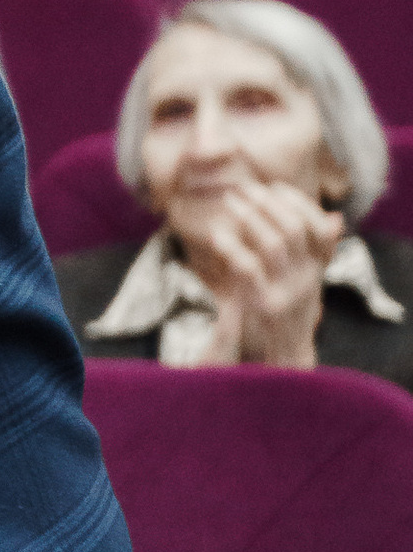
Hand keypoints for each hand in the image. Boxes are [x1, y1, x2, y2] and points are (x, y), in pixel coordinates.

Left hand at [184, 172, 340, 367]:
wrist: (279, 363)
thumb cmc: (284, 316)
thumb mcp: (302, 283)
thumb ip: (313, 252)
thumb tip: (334, 218)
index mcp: (317, 270)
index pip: (319, 226)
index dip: (297, 202)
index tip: (274, 187)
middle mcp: (307, 279)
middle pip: (294, 228)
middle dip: (267, 202)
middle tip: (243, 189)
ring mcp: (286, 292)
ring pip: (274, 242)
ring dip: (250, 217)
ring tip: (230, 202)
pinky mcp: (262, 306)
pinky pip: (247, 267)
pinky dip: (231, 246)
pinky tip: (216, 234)